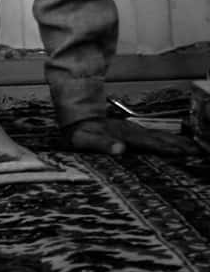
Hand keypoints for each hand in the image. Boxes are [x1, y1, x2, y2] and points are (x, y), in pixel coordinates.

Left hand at [65, 115, 195, 157]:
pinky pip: (156, 136)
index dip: (167, 148)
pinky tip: (179, 144)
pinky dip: (170, 140)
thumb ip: (101, 144)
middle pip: (162, 139)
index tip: (184, 154)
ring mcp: (135, 131)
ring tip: (197, 149)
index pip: (150, 143)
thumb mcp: (84, 139)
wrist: (74, 118)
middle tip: (200, 152)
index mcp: (124, 134)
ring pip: (162, 136)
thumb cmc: (78, 132)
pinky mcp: (134, 132)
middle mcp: (133, 131)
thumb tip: (120, 149)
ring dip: (180, 143)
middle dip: (181, 146)